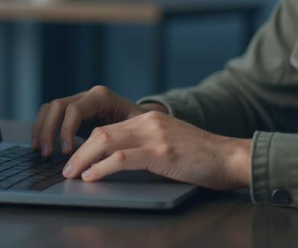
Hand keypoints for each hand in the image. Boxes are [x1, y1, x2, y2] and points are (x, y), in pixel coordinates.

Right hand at [31, 85, 165, 155]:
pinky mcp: (72, 114)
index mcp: (101, 97)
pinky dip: (42, 129)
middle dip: (49, 130)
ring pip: (49, 109)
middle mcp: (86, 96)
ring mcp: (77, 102)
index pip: (75, 109)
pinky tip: (40, 147)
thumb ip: (119, 139)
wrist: (146, 121)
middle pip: (57, 106)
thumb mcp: (135, 130)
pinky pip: (50, 115)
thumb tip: (103, 160)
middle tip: (47, 154)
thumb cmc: (144, 126)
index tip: (67, 151)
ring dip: (41, 129)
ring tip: (40, 152)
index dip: (67, 130)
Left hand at [61, 110, 251, 190]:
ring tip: (72, 174)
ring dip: (83, 159)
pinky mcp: (161, 153)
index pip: (108, 128)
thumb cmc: (203, 158)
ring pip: (105, 142)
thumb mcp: (170, 145)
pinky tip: (92, 177)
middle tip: (66, 169)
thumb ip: (147, 148)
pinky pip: (122, 158)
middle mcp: (149, 122)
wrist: (231, 158)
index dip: (86, 144)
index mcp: (150, 119)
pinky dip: (101, 168)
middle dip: (78, 152)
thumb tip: (119, 164)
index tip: (75, 160)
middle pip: (101, 132)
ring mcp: (155, 136)